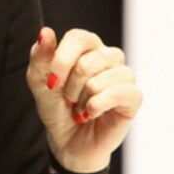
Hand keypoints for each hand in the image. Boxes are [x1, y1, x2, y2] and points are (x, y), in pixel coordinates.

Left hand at [26, 26, 140, 173]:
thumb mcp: (40, 82)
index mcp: (87, 47)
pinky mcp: (134, 96)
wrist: (68, 141)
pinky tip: (90, 114)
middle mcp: (109, 56)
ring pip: (100, 80)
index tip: (51, 83)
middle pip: (87, 61)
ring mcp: (124, 75)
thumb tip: (45, 32)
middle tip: (68, 99)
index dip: (62, 60)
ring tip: (80, 108)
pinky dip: (96, 107)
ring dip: (82, 100)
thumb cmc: (56, 107)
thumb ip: (40, 57)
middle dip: (70, 87)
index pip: (78, 38)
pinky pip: (117, 93)